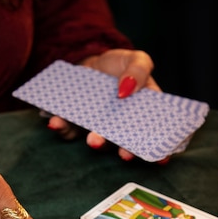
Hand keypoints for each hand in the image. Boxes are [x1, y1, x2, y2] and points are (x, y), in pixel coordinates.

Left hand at [47, 49, 167, 161]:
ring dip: (95, 143)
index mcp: (141, 116)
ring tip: (93, 140)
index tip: (162, 159)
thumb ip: (139, 71)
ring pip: (97, 141)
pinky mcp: (74, 123)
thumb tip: (126, 90)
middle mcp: (120, 128)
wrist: (88, 62)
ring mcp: (96, 127)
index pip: (153, 136)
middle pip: (124, 144)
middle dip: (125, 151)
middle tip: (125, 154)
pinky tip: (56, 122)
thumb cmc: (118, 65)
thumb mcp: (136, 59)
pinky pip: (68, 129)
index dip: (159, 150)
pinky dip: (61, 127)